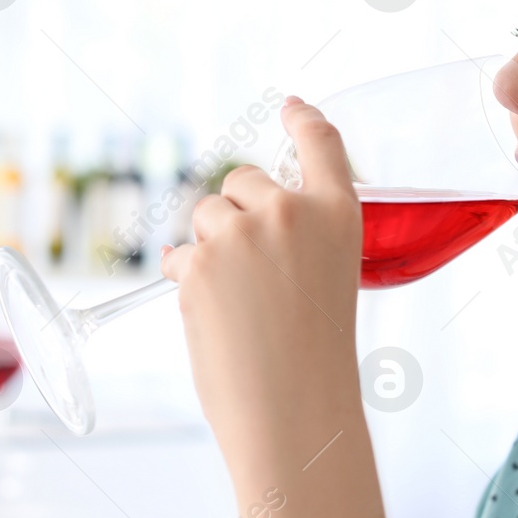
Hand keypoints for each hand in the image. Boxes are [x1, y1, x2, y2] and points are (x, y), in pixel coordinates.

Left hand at [161, 97, 390, 517]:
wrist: (293, 411)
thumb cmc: (314, 358)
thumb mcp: (327, 279)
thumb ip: (296, 238)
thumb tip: (229, 218)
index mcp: (338, 215)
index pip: (321, 145)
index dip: (303, 121)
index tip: (292, 107)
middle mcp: (290, 212)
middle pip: (241, 179)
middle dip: (234, 212)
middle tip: (250, 272)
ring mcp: (241, 233)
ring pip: (205, 215)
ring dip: (208, 248)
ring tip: (237, 303)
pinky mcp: (198, 261)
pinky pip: (179, 255)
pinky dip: (187, 281)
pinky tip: (212, 317)